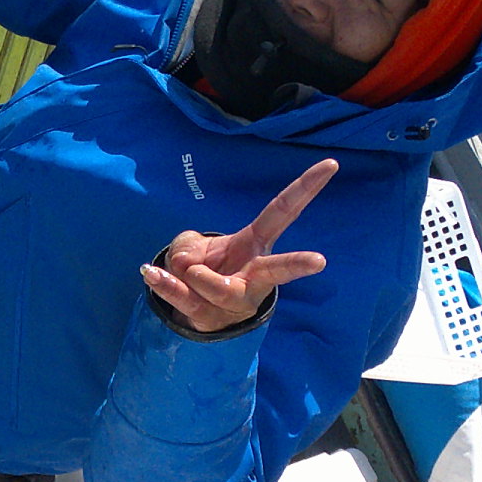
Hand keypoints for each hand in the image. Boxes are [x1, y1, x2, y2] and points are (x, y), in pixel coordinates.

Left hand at [140, 158, 337, 333]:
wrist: (198, 311)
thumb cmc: (205, 268)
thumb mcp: (194, 245)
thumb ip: (189, 247)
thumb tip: (186, 266)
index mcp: (255, 245)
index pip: (282, 212)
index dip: (305, 189)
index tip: (331, 164)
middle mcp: (253, 275)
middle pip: (276, 270)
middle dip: (296, 264)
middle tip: (319, 261)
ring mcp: (233, 299)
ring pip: (222, 288)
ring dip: (200, 277)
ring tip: (188, 269)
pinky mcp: (207, 316)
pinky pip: (185, 299)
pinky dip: (166, 285)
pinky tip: (150, 273)